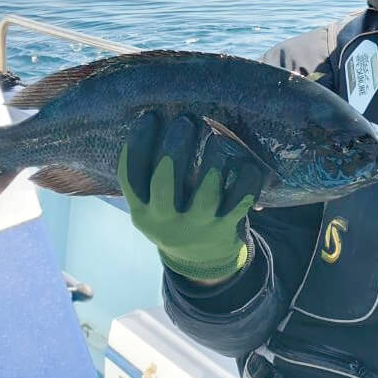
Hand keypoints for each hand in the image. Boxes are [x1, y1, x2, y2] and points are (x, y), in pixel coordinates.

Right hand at [117, 112, 265, 283]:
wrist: (201, 260)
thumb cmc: (176, 216)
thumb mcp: (153, 204)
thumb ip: (151, 175)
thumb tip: (155, 120)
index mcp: (141, 211)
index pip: (131, 175)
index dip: (138, 143)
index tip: (150, 117)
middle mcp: (166, 221)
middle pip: (165, 182)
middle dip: (175, 148)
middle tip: (185, 122)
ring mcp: (198, 226)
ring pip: (206, 194)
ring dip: (211, 162)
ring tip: (214, 137)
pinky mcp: (226, 228)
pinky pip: (240, 201)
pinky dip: (246, 180)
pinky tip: (246, 162)